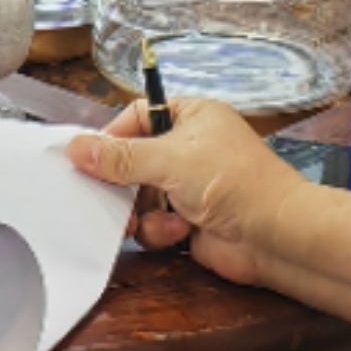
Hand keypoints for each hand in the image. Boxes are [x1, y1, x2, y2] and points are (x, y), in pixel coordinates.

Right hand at [68, 98, 284, 287]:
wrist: (275, 235)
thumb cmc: (231, 181)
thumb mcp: (170, 159)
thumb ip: (120, 157)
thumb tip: (75, 148)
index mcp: (192, 117)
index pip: (138, 116)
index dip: (113, 136)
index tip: (88, 157)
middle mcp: (189, 150)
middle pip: (133, 161)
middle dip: (122, 184)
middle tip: (103, 197)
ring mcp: (189, 188)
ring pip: (139, 197)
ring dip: (142, 211)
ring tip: (147, 220)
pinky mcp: (188, 222)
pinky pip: (154, 224)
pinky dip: (162, 230)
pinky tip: (181, 232)